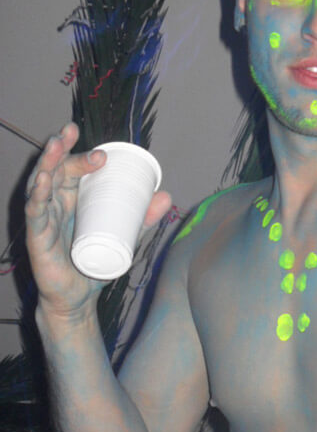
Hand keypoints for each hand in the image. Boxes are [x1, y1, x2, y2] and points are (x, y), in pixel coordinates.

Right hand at [25, 123, 170, 319]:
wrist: (79, 298)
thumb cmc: (95, 263)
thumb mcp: (125, 238)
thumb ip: (143, 219)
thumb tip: (166, 195)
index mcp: (72, 199)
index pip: (72, 169)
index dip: (81, 154)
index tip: (103, 153)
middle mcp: (55, 204)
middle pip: (56, 170)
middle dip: (62, 149)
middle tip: (73, 132)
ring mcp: (44, 219)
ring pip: (41, 184)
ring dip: (47, 162)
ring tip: (55, 144)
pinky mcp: (37, 237)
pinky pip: (35, 213)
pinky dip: (37, 197)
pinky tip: (41, 181)